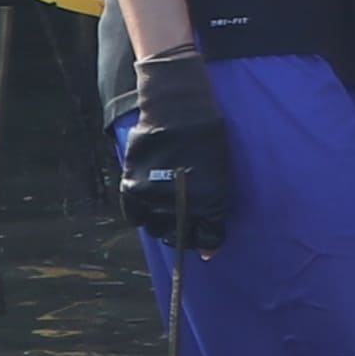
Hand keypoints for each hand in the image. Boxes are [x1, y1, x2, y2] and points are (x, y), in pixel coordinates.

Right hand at [121, 49, 239, 252]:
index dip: (210, 244)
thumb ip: (215, 205)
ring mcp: (155, 198)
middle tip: (185, 221)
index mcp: (211, 201)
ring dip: (162, 222)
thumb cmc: (207, 138)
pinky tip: (149, 200)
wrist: (178, 109)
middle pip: (180, 237)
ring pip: (156, 228)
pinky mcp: (133, 188)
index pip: (210, 238)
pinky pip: (135, 216)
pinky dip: (141, 213)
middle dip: (185, 233)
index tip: (209, 246)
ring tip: (167, 207)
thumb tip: (209, 243)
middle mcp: (182, 205)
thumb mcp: (221, 172)